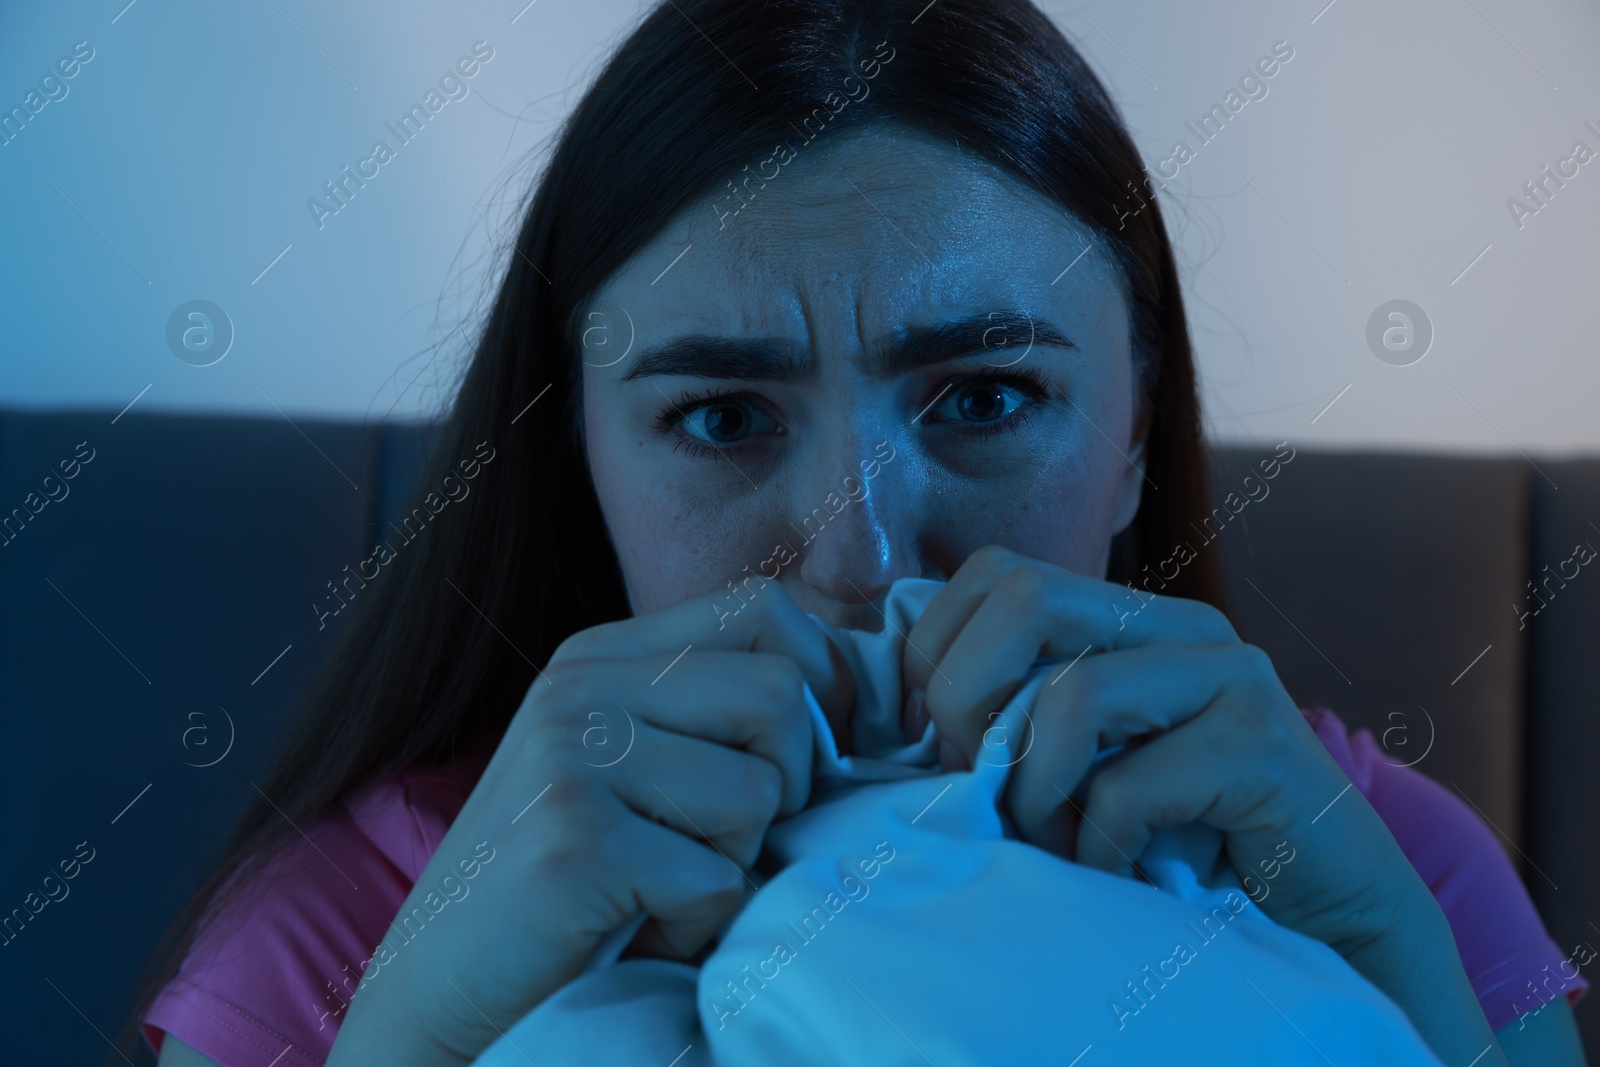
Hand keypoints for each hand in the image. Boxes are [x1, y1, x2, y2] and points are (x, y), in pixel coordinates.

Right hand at [329, 582, 853, 1064]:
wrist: (444, 988)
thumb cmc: (568, 885)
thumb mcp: (634, 764)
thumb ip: (714, 712)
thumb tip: (857, 695)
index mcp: (603, 655)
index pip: (763, 607)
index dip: (822, 680)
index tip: (809, 757)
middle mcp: (583, 685)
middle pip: (779, 692)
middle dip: (790, 783)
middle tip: (729, 840)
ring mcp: (573, 754)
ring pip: (759, 792)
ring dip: (735, 865)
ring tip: (663, 886)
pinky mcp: (574, 837)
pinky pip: (717, 879)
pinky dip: (696, 924)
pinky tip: (636, 926)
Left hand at [900, 544, 1426, 956]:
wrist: (1328, 919)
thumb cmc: (1181, 845)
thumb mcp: (1083, 764)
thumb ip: (1017, 718)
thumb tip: (902, 709)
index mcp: (1129, 619)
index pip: (992, 573)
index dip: (935, 652)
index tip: (932, 742)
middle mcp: (1181, 627)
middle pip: (1023, 596)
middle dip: (966, 700)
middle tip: (978, 785)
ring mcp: (1230, 677)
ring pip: (1071, 697)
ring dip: (1033, 793)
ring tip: (1051, 842)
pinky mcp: (1263, 746)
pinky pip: (1129, 785)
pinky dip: (1095, 843)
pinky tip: (1111, 871)